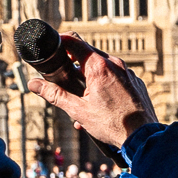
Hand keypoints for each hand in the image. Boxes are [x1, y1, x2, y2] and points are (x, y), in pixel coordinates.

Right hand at [26, 33, 156, 149]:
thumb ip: (55, 94)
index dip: (60, 41)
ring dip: (88, 77)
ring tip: (81, 98)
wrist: (143, 136)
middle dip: (73, 64)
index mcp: (99, 66)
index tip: (52, 47)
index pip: (74, 41)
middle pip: (88, 54)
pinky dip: (104, 84)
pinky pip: (115, 76)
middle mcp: (115, 64)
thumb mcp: (78, 110)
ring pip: (102, 66)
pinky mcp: (135, 81)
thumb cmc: (113, 124)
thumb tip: (34, 84)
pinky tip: (99, 103)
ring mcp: (127, 72)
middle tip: (63, 77)